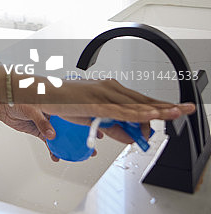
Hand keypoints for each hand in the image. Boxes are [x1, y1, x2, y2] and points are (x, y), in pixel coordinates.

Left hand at [0, 104, 115, 161]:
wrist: (1, 102)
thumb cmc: (16, 96)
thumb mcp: (31, 108)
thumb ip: (42, 122)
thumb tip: (51, 135)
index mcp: (56, 102)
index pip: (76, 113)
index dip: (88, 122)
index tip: (98, 131)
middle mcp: (54, 112)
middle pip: (72, 126)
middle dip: (83, 137)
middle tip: (92, 148)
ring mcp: (47, 121)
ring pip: (62, 136)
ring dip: (69, 146)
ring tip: (77, 156)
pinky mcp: (39, 129)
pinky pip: (48, 141)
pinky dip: (52, 149)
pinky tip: (56, 156)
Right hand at [35, 78, 194, 122]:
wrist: (38, 94)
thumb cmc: (61, 102)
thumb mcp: (91, 118)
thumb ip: (112, 127)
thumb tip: (129, 136)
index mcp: (108, 91)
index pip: (140, 99)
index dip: (160, 105)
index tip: (177, 108)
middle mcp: (108, 89)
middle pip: (143, 100)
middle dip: (166, 106)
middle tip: (187, 109)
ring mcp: (103, 95)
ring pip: (136, 104)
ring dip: (158, 110)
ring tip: (177, 112)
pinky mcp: (96, 103)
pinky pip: (121, 111)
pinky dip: (137, 114)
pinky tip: (151, 115)